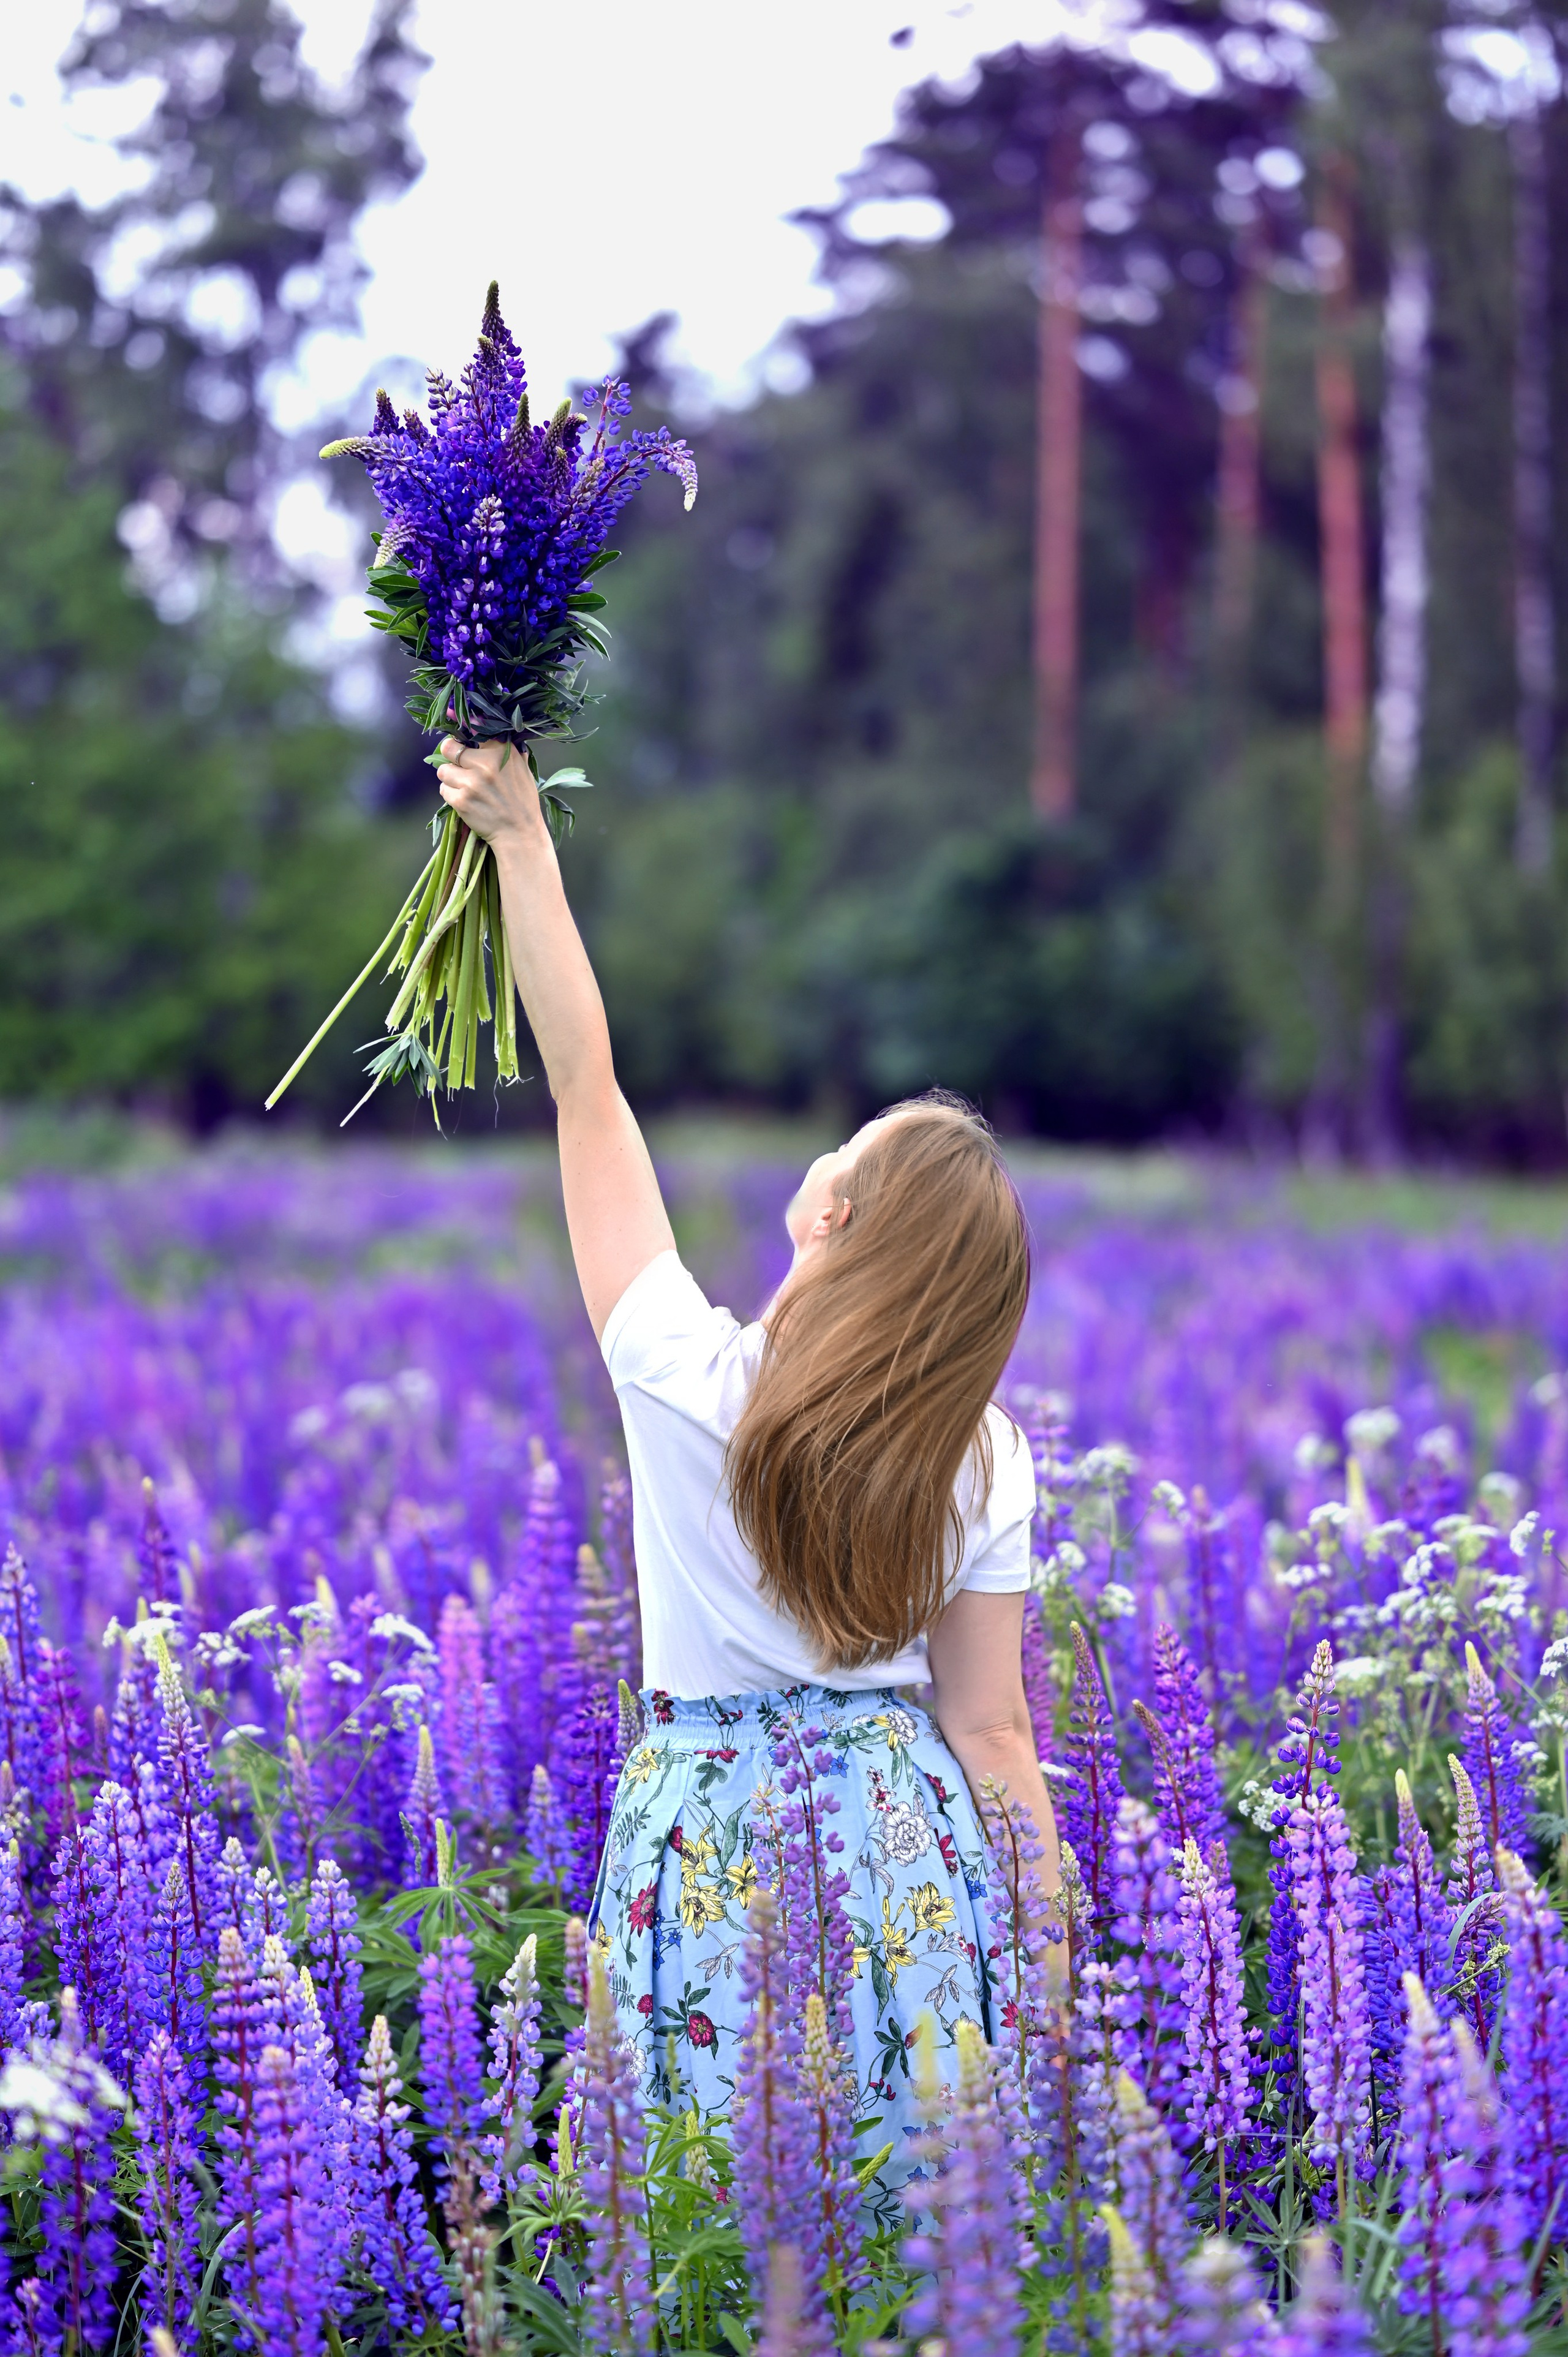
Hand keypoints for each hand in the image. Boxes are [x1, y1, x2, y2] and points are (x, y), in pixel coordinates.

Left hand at [434, 738, 544, 853]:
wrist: (520, 833)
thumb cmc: (522, 801)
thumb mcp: (522, 769)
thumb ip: (506, 750)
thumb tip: (490, 729)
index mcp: (502, 751)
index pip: (473, 728)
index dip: (461, 730)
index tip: (455, 726)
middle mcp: (485, 764)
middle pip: (449, 748)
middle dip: (450, 755)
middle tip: (458, 764)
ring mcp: (471, 783)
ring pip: (443, 770)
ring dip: (450, 778)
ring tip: (464, 786)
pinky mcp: (460, 800)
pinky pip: (443, 790)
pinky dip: (451, 794)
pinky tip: (465, 800)